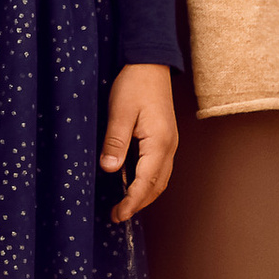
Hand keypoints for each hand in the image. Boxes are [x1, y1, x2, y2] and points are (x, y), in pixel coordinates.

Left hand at [100, 64, 178, 217]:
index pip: (146, 182)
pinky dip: (147, 182)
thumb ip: (116, 141)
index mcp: (159, 142)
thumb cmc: (135, 83)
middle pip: (157, 185)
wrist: (150, 62)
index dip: (132, 201)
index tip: (119, 215)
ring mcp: (169, 143)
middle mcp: (169, 146)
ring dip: (144, 195)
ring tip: (124, 205)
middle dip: (138, 203)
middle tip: (117, 215)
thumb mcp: (120, 111)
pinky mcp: (164, 138)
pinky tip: (133, 183)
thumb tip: (109, 169)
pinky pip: (159, 168)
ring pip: (160, 179)